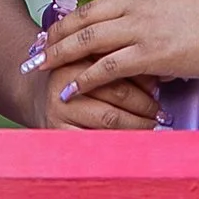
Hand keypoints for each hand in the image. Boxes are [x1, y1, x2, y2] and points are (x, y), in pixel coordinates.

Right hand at [26, 67, 160, 131]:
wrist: (37, 96)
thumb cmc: (74, 78)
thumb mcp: (93, 63)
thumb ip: (121, 66)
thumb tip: (157, 82)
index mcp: (76, 57)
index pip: (118, 68)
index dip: (143, 82)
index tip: (160, 92)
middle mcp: (64, 81)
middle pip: (117, 94)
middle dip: (144, 106)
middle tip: (161, 114)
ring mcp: (59, 108)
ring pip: (110, 119)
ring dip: (137, 124)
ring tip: (151, 126)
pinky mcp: (57, 131)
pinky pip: (95, 140)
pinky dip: (117, 141)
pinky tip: (130, 141)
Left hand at [32, 0, 198, 98]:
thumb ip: (145, 4)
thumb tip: (122, 26)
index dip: (73, 16)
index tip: (57, 29)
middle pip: (83, 14)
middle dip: (54, 33)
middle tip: (35, 48)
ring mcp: (142, 23)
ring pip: (87, 38)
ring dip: (58, 54)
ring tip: (40, 66)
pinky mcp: (150, 51)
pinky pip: (106, 66)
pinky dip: (84, 78)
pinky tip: (70, 87)